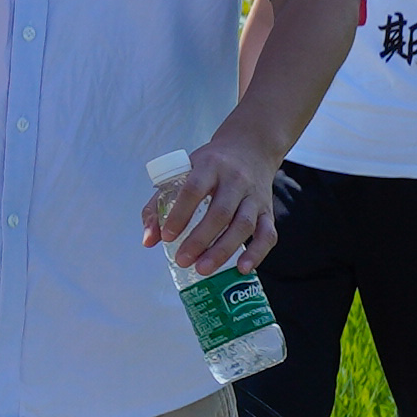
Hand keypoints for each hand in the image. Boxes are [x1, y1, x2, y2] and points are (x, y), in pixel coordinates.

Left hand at [145, 132, 282, 276]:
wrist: (250, 147)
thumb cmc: (210, 165)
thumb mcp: (183, 172)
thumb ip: (159, 204)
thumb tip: (149, 240)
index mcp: (209, 166)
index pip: (194, 189)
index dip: (180, 214)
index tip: (167, 237)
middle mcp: (235, 180)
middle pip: (220, 212)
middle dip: (200, 240)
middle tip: (183, 260)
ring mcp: (254, 196)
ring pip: (243, 225)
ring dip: (223, 250)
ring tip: (203, 269)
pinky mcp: (267, 210)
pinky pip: (268, 234)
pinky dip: (257, 253)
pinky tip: (242, 269)